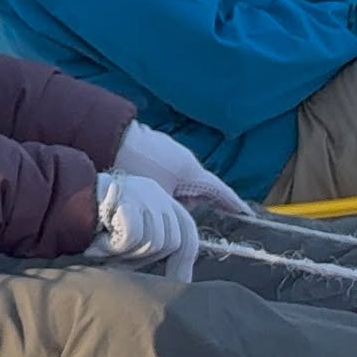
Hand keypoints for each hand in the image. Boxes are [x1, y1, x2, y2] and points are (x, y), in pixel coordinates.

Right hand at [87, 172, 198, 281]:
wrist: (59, 201)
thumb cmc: (92, 227)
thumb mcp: (129, 235)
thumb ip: (150, 247)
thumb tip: (172, 279)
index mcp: (158, 198)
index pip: (187, 231)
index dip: (185, 261)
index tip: (180, 283)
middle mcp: (156, 192)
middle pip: (174, 240)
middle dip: (148, 257)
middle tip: (118, 257)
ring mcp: (144, 194)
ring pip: (154, 242)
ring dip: (129, 253)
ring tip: (105, 246)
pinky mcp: (128, 200)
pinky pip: (134, 238)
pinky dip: (116, 248)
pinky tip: (99, 242)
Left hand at [113, 120, 253, 217]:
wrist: (108, 138)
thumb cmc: (136, 169)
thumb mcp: (159, 198)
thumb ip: (173, 211)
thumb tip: (178, 218)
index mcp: (192, 172)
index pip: (221, 192)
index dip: (233, 205)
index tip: (247, 215)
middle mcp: (185, 159)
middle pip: (195, 189)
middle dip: (185, 204)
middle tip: (169, 215)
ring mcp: (169, 151)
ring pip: (176, 182)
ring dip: (168, 194)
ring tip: (148, 201)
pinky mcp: (152, 147)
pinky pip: (162, 171)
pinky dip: (156, 182)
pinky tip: (139, 187)